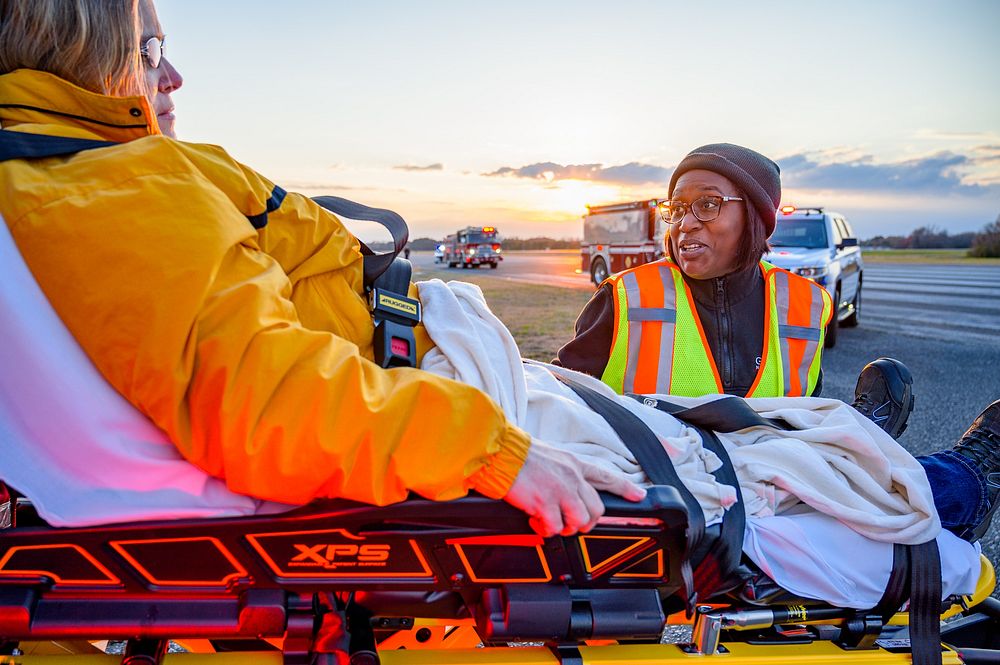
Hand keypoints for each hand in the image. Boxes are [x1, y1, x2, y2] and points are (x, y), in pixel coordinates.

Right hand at [503, 439, 646, 536]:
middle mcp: (572, 477)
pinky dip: (545, 530)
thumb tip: (562, 487)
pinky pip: (554, 527)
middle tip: (571, 524)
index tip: (639, 495)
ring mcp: (560, 490)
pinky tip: (536, 522)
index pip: (606, 476)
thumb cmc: (518, 453)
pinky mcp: (545, 503)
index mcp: (574, 463)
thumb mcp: (550, 455)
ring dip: (565, 528)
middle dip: (586, 522)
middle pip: (596, 508)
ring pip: (579, 521)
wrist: (500, 452)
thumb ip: (562, 470)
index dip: (625, 488)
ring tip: (550, 523)